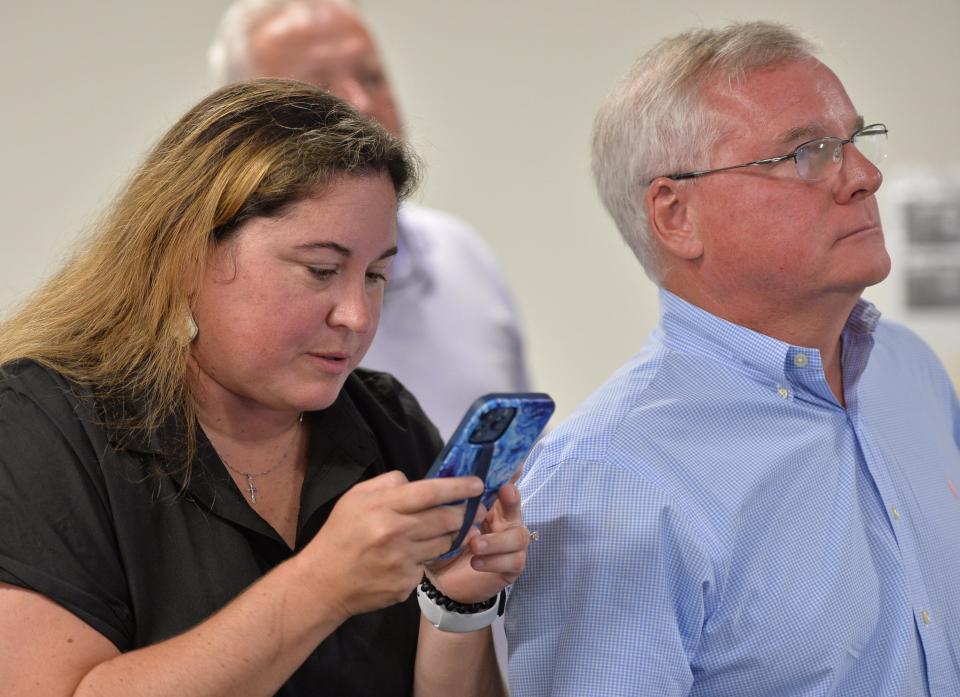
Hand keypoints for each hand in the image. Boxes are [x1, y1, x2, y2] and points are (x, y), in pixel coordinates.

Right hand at [300, 470, 482, 620]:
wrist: (323, 583)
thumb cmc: (340, 535)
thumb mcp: (354, 498)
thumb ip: (388, 484)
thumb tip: (417, 481)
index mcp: (382, 507)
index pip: (429, 492)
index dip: (458, 487)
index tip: (478, 484)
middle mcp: (394, 534)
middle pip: (445, 519)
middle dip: (463, 514)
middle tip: (471, 510)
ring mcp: (401, 562)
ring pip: (443, 544)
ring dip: (447, 536)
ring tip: (440, 532)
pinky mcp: (405, 585)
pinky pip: (426, 566)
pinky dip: (423, 560)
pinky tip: (407, 559)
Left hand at [425, 474, 529, 603]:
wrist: (444, 580)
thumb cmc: (446, 544)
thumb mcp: (443, 521)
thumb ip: (445, 502)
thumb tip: (427, 480)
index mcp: (491, 505)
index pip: (503, 485)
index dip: (510, 474)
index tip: (515, 464)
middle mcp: (506, 520)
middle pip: (516, 505)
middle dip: (512, 498)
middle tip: (505, 491)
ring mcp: (512, 543)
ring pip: (517, 536)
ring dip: (495, 540)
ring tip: (474, 544)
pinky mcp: (513, 565)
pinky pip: (512, 561)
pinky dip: (493, 561)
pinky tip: (475, 562)